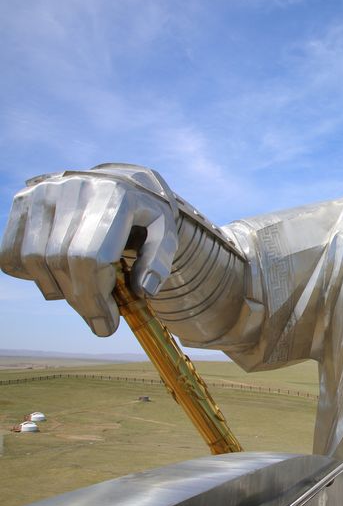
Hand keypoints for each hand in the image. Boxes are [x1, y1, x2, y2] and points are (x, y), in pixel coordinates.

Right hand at [0, 170, 178, 335]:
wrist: (120, 182)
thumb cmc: (144, 214)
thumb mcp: (164, 233)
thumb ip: (159, 261)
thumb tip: (143, 291)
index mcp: (115, 196)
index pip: (88, 258)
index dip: (94, 297)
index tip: (107, 323)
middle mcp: (74, 189)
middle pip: (61, 262)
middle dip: (80, 301)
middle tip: (98, 320)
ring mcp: (44, 192)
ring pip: (33, 260)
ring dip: (57, 289)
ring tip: (82, 292)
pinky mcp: (24, 200)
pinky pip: (10, 252)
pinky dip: (29, 274)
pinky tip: (57, 275)